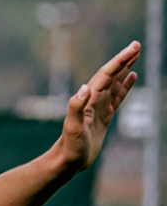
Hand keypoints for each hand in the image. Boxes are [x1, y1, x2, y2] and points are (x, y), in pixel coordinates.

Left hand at [54, 41, 139, 171]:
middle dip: (124, 59)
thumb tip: (84, 88)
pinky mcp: (104, 115)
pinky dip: (125, 85)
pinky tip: (131, 76)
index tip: (133, 48)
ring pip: (115, 82)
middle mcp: (93, 99)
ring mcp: (99, 106)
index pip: (106, 74)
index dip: (119, 60)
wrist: (68, 160)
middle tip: (136, 45)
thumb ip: (75, 108)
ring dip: (125, 68)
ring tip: (135, 55)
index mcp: (88, 98)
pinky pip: (117, 96)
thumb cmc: (70, 146)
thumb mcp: (72, 128)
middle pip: (111, 74)